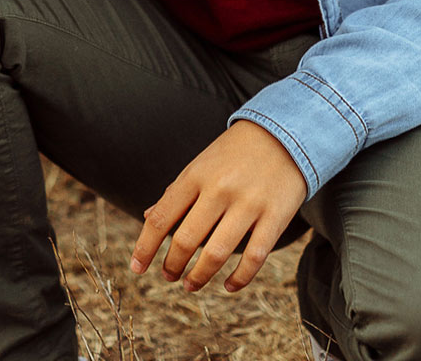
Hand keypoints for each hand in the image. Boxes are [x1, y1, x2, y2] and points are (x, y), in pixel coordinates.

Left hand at [129, 120, 307, 293]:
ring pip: (217, 252)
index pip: (162, 218)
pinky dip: (240, 278)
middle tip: (168, 276)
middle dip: (173, 265)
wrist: (283, 133)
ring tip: (191, 284)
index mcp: (195, 176)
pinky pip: (254, 257)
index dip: (145, 247)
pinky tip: (229, 285)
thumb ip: (176, 192)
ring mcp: (248, 204)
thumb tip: (149, 217)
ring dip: (200, 276)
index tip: (137, 267)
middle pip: (187, 239)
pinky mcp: (275, 216)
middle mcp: (219, 189)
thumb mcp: (200, 165)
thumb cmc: (233, 154)